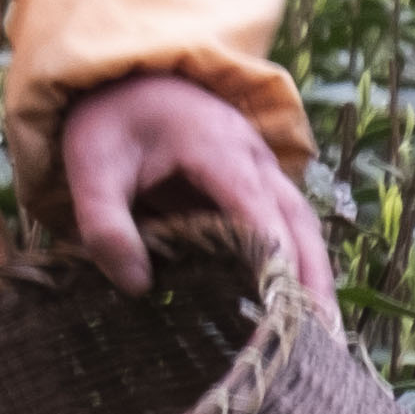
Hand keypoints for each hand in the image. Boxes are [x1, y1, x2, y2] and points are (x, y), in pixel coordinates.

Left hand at [52, 70, 334, 326]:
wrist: (124, 73)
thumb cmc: (109, 119)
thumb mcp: (90, 166)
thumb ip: (105, 224)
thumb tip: (137, 286)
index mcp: (218, 150)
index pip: (258, 213)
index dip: (274, 263)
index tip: (283, 313)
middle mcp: (254, 159)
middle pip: (298, 224)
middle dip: (313, 280)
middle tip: (324, 340)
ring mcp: (260, 169)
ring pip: (301, 225)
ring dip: (314, 275)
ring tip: (324, 334)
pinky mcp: (254, 182)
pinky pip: (284, 224)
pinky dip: (296, 262)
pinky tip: (294, 304)